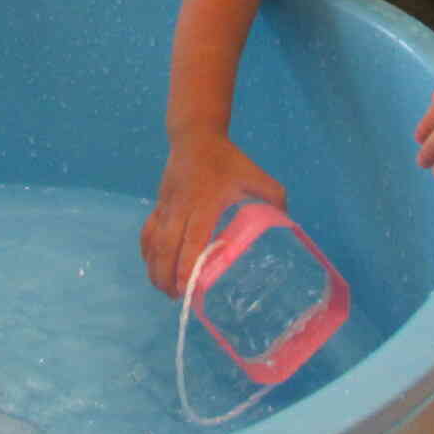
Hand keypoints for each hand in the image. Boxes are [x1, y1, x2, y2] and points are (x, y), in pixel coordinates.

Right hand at [139, 131, 287, 298]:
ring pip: (154, 240)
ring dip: (154, 267)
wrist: (195, 136)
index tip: (187, 287)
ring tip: (163, 290)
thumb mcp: (255, 174)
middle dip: (167, 274)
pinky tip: (151, 267)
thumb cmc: (227, 159)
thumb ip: (273, 196)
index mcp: (205, 202)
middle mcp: (181, 206)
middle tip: (175, 298)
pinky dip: (146, 251)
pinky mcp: (159, 204)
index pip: (193, 237)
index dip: (187, 263)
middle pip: (167, 245)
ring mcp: (167, 205)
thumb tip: (287, 223)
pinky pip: (148, 231)